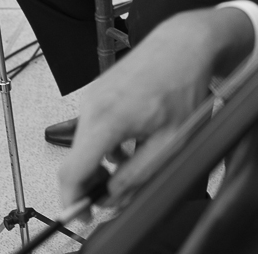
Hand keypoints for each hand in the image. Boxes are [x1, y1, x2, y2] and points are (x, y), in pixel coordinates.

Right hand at [58, 7, 255, 208]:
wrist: (184, 44)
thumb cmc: (183, 84)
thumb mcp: (170, 140)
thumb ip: (138, 173)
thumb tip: (114, 196)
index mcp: (108, 119)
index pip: (73, 170)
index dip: (74, 199)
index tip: (84, 214)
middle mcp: (93, 105)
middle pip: (77, 159)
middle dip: (93, 180)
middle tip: (118, 190)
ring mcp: (93, 95)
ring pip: (86, 143)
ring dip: (103, 159)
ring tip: (135, 156)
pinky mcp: (98, 90)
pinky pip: (94, 126)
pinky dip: (106, 140)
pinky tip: (132, 137)